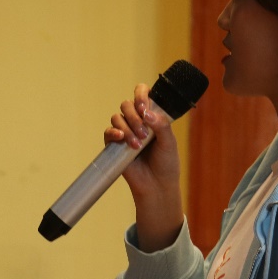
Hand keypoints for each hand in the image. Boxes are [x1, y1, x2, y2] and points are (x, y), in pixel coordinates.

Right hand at [105, 83, 183, 251]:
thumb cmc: (166, 163)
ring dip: (127, 128)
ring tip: (137, 144)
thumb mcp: (169, 142)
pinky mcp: (115, 145)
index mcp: (152, 116)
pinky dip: (113, 133)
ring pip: (118, 118)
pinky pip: (109, 132)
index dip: (141, 94)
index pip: (143, 94)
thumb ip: (161, 125)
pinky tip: (121, 139)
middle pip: (127, 105)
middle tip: (145, 133)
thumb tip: (147, 113)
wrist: (157, 185)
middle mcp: (137, 121)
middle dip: (135, 116)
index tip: (144, 105)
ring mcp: (125, 132)